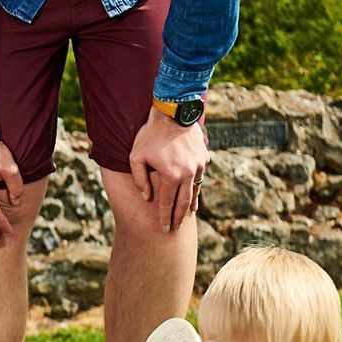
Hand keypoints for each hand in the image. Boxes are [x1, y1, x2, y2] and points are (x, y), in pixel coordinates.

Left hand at [127, 107, 208, 233]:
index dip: (165, 217)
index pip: (167, 203)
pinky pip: (199, 176)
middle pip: (183, 202)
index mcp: (171, 175)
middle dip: (178, 217)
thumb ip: (140, 179)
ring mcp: (199, 165)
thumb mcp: (136, 156)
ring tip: (187, 215)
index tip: (164, 229)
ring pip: (195, 190)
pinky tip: (193, 193)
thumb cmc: (150, 134)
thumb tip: (148, 198)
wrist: (173, 112)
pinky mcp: (204, 157)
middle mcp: (188, 173)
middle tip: (175, 229)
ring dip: (190, 204)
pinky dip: (195, 187)